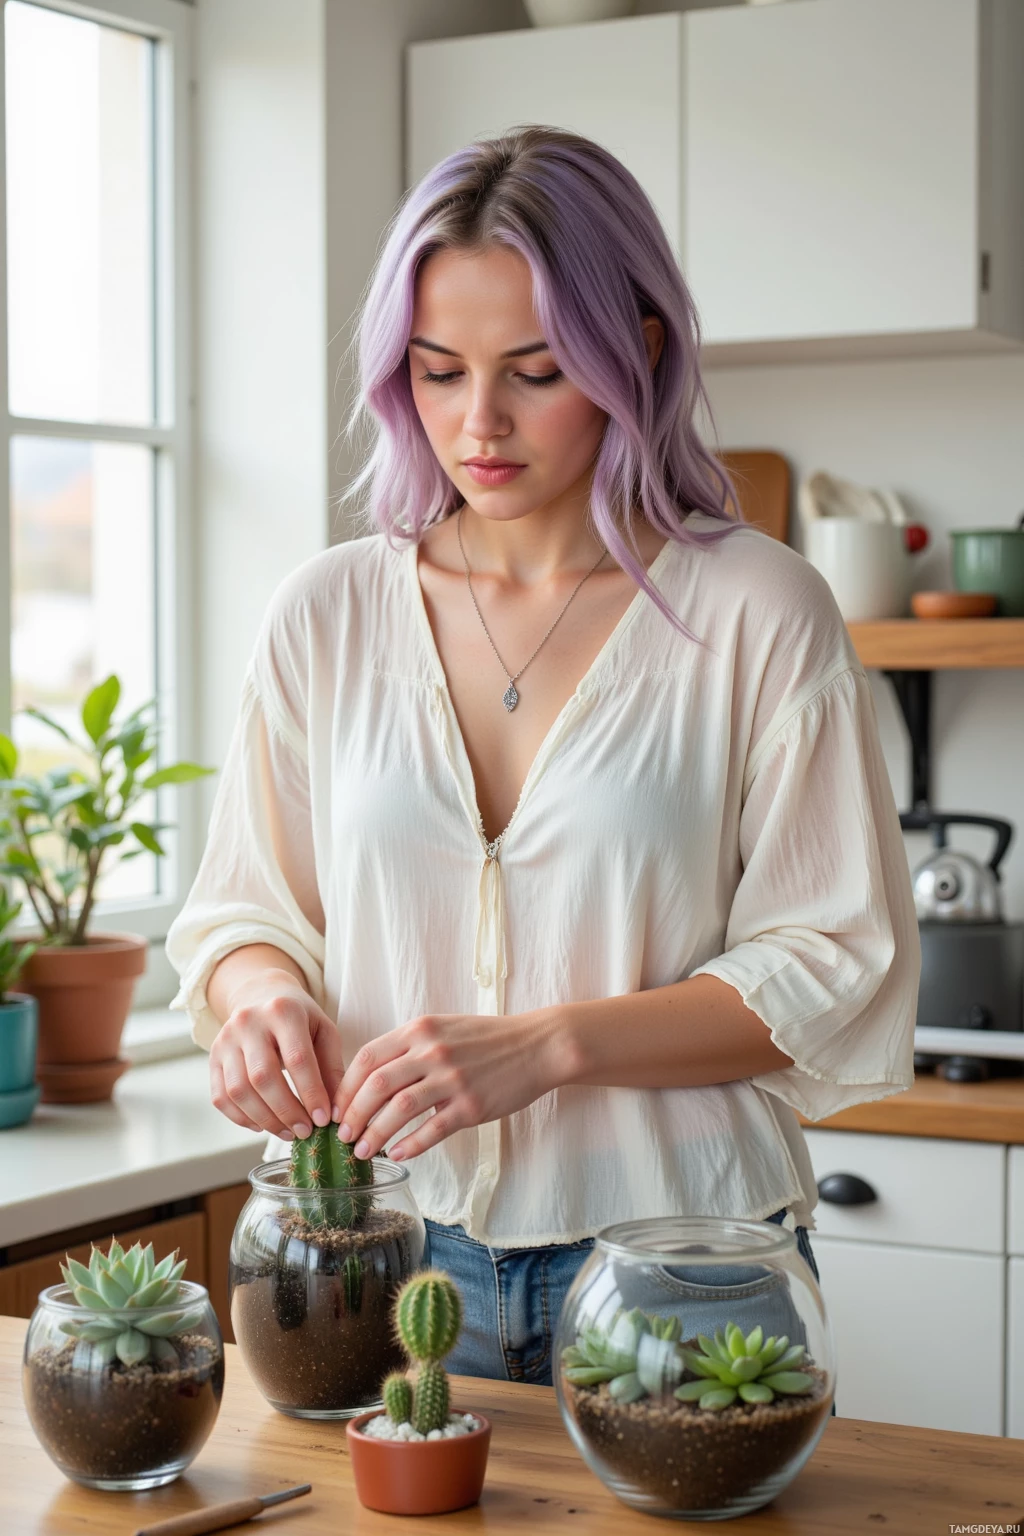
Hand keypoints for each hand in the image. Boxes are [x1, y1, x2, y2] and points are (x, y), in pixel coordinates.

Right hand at [209, 969, 345, 1138]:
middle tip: (305, 1131)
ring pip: (238, 1090)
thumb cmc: (299, 1018)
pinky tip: (262, 1125)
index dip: (311, 1093)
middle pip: (263, 1076)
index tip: (323, 1119)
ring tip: (287, 1131)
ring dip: (264, 1119)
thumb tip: (334, 1111)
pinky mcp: (212, 1057)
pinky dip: (241, 1118)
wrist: (260, 995)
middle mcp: (248, 1022)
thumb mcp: (323, 1031)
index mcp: (283, 1011)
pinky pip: (220, 1097)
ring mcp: (225, 1039)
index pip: (297, 1058)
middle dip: (286, 1111)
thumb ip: (331, 1068)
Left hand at [331, 1008, 569, 1162]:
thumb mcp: (444, 1028)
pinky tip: (399, 1154)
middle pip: (376, 1085)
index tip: (337, 1107)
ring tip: (364, 1150)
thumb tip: (371, 1077)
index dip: (345, 1087)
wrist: (538, 1045)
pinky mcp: (472, 1105)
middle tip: (343, 1135)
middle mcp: (432, 1051)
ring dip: (375, 1133)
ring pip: (399, 1109)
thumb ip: (409, 1046)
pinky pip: (432, 1130)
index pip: (367, 1058)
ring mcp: (453, 1079)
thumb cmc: (487, 1039)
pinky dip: (410, 1145)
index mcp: (421, 1030)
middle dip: (353, 1114)